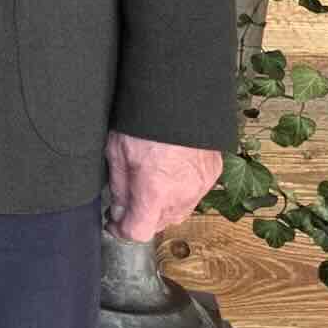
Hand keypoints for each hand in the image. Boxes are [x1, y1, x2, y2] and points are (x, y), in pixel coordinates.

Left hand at [104, 131, 225, 241]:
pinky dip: (181, 191)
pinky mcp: (213, 174)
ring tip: (150, 183)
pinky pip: (194, 194)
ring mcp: (201, 186)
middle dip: (142, 216)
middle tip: (129, 197)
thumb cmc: (145, 120)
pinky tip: (170, 173)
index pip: (138, 232)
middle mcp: (181, 195)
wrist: (181, 96)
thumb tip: (119, 211)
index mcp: (155, 191)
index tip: (114, 222)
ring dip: (163, 206)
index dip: (121, 230)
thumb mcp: (118, 151)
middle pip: (159, 224)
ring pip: (178, 212)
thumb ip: (119, 187)